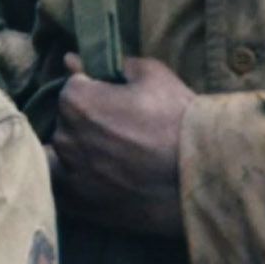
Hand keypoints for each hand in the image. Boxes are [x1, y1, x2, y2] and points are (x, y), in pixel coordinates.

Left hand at [49, 54, 192, 235]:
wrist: (201, 176)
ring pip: (66, 154)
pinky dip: (73, 180)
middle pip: (67, 121)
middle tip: (120, 129)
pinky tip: (94, 178)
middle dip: (87, 120)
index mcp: (77, 101)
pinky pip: (63, 187)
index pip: (73, 88)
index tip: (115, 99)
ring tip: (113, 156)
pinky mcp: (80, 204)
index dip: (94, 90)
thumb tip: (75, 60)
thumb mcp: (153, 75)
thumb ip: (113, 65)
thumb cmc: (178, 119)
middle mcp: (65, 136)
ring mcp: (71, 173)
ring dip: (81, 151)